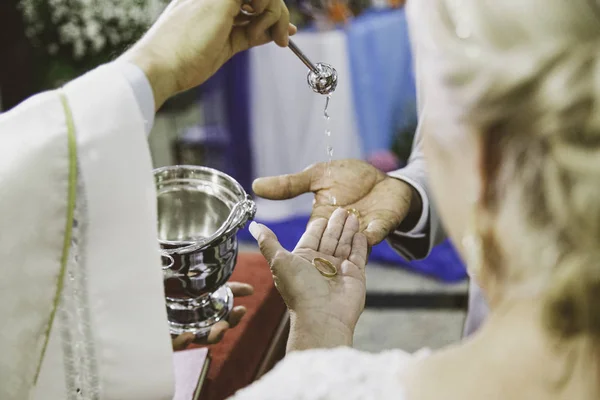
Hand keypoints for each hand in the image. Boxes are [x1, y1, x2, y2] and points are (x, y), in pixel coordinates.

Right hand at [121, 0, 296, 108]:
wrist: (161, 67)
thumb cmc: (184, 62)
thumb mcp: (225, 46)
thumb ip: (248, 35)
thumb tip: (273, 33)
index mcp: (209, 2)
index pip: (249, 1)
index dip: (271, 12)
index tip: (284, 32)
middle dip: (278, 14)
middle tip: (283, 39)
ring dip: (275, 14)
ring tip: (272, 38)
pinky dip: (269, 10)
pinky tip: (262, 29)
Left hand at [171, 282, 253, 350]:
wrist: (156, 284)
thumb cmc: (182, 286)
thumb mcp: (206, 283)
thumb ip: (227, 287)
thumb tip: (251, 290)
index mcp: (207, 315)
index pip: (225, 321)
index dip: (235, 317)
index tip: (242, 309)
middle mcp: (195, 325)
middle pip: (213, 335)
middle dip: (222, 331)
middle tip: (226, 324)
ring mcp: (179, 330)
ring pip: (196, 340)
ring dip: (209, 337)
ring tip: (216, 330)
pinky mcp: (164, 333)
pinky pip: (173, 344)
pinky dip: (182, 343)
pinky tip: (189, 336)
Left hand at [249, 208, 367, 348]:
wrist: (322, 317)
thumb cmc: (299, 290)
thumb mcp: (279, 261)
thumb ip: (269, 242)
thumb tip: (253, 226)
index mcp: (302, 260)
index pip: (311, 237)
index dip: (317, 225)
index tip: (324, 212)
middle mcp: (320, 264)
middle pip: (329, 238)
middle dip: (336, 224)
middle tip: (343, 208)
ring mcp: (338, 270)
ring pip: (344, 244)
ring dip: (348, 230)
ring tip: (354, 214)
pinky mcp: (355, 275)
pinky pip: (358, 255)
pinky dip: (360, 243)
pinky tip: (362, 232)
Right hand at [252, 159, 416, 245]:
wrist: (382, 177)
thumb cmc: (349, 178)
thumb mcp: (317, 176)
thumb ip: (290, 184)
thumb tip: (255, 185)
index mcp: (321, 221)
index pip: (311, 233)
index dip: (307, 238)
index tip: (300, 248)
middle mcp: (340, 232)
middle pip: (332, 242)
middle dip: (329, 242)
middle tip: (324, 243)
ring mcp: (362, 231)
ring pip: (353, 243)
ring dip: (350, 240)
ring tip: (345, 239)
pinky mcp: (382, 226)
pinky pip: (377, 232)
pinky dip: (373, 233)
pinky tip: (369, 233)